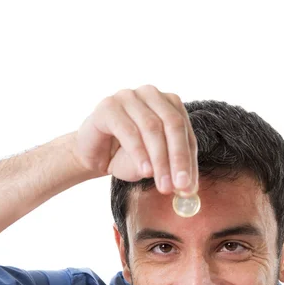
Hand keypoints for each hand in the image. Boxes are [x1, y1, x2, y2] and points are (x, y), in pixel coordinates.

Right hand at [73, 85, 197, 194]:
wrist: (93, 156)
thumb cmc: (126, 157)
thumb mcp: (154, 167)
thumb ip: (172, 172)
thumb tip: (190, 189)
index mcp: (169, 105)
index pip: (186, 133)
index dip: (189, 161)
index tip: (189, 188)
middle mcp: (151, 95)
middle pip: (173, 125)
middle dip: (178, 159)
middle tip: (179, 186)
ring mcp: (129, 97)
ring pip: (152, 127)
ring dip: (160, 160)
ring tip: (163, 185)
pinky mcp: (108, 106)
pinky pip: (128, 131)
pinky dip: (139, 153)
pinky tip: (145, 171)